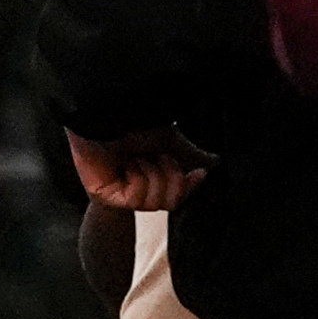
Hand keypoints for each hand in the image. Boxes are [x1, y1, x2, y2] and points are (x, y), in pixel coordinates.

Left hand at [67, 128, 204, 211]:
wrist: (103, 115)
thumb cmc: (130, 121)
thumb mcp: (169, 138)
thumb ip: (191, 154)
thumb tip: (214, 162)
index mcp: (153, 170)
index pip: (178, 193)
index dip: (189, 186)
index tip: (199, 173)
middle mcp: (139, 183)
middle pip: (171, 202)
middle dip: (172, 178)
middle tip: (160, 157)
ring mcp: (123, 190)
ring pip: (155, 203)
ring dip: (153, 175)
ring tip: (138, 158)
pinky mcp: (108, 196)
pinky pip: (137, 200)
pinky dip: (138, 180)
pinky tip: (127, 165)